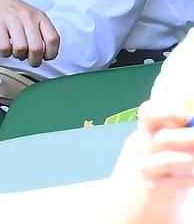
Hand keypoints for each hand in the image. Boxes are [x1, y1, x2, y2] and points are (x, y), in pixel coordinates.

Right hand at [0, 0, 59, 66]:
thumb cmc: (13, 9)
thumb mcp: (33, 15)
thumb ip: (42, 31)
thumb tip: (49, 53)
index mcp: (39, 15)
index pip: (53, 39)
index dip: (51, 53)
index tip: (46, 57)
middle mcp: (27, 16)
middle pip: (37, 48)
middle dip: (34, 60)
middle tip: (31, 60)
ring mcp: (11, 19)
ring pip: (21, 49)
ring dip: (19, 56)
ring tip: (17, 51)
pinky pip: (5, 47)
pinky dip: (6, 53)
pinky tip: (7, 47)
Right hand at [108, 100, 193, 223]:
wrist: (128, 206)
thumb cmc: (150, 173)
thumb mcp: (154, 149)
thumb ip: (169, 134)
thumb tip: (189, 118)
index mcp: (143, 134)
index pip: (148, 114)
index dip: (165, 109)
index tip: (184, 112)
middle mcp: (141, 150)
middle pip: (162, 137)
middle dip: (187, 136)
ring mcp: (145, 171)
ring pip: (166, 160)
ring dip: (188, 158)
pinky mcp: (153, 191)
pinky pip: (173, 184)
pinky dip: (189, 179)